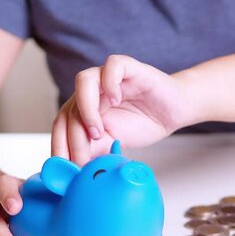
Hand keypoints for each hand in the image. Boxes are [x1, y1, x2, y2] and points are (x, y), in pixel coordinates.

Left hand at [51, 54, 193, 164]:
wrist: (175, 110)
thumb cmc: (145, 122)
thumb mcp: (113, 144)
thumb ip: (93, 151)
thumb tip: (74, 170)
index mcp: (84, 107)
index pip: (62, 123)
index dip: (59, 145)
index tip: (64, 168)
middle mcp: (92, 90)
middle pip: (70, 107)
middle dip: (74, 137)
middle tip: (82, 158)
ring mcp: (109, 77)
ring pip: (84, 81)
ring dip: (86, 109)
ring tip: (98, 131)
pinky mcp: (129, 68)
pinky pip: (112, 66)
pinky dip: (109, 82)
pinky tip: (116, 100)